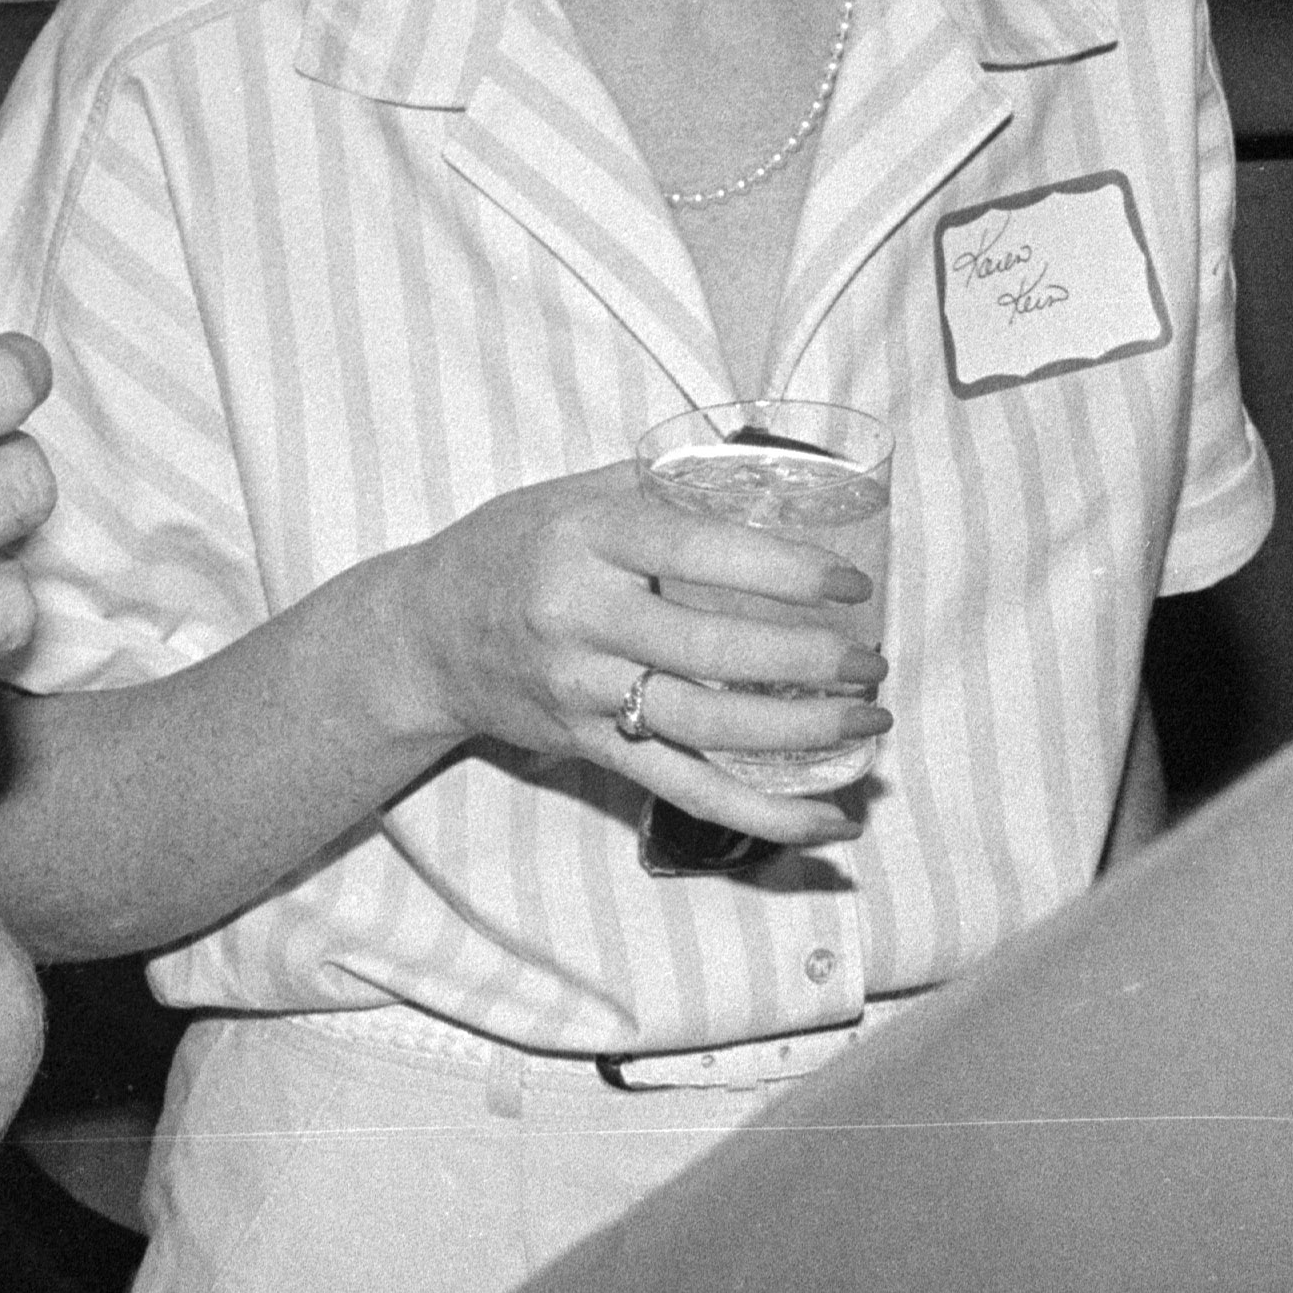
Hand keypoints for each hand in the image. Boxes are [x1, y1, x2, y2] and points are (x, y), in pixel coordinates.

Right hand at [371, 467, 882, 840]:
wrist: (422, 634)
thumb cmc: (511, 548)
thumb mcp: (572, 495)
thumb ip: (660, 490)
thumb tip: (769, 473)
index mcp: (584, 537)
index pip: (694, 552)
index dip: (780, 572)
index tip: (847, 585)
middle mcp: (580, 616)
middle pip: (710, 654)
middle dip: (807, 664)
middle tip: (870, 664)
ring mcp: (582, 690)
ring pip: (705, 729)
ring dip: (800, 736)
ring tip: (867, 726)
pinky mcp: (590, 746)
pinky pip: (686, 789)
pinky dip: (763, 814)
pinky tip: (827, 820)